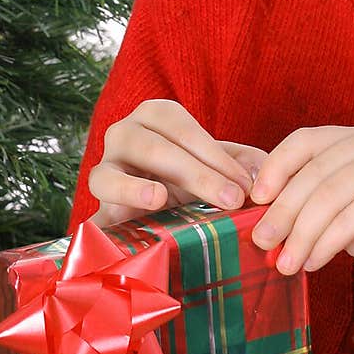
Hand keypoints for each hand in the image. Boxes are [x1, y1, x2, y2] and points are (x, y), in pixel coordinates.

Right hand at [87, 98, 267, 228]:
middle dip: (194, 173)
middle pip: (152, 149)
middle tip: (230, 199)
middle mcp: (122, 136)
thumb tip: (261, 176)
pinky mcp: (98, 213)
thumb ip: (243, 164)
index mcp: (154, 116)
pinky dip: (100, 229)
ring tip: (158, 198)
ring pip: (108, 175)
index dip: (214, 154)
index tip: (244, 184)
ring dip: (132, 187)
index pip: (181, 128)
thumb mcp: (219, 164)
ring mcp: (104, 173)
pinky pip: (92, 220)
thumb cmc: (192, 176)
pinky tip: (118, 236)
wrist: (161, 208)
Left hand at [249, 120, 353, 301]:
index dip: (275, 167)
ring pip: (327, 196)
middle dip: (282, 211)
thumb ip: (314, 200)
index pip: (307, 140)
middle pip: (314, 170)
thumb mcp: (348, 211)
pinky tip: (312, 264)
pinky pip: (348, 219)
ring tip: (283, 262)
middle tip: (260, 242)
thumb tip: (261, 208)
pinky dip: (324, 244)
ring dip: (299, 234)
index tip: (255, 199)